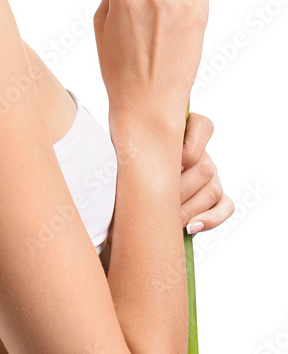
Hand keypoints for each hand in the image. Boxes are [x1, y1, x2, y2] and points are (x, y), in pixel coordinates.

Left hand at [104, 112, 234, 249]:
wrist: (128, 187)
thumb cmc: (130, 161)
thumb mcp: (134, 146)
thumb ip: (141, 143)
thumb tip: (135, 150)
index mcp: (185, 131)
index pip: (204, 126)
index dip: (190, 147)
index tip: (171, 164)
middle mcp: (202, 152)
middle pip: (206, 167)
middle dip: (182, 188)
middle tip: (160, 199)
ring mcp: (211, 174)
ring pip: (213, 189)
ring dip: (190, 207)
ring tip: (170, 218)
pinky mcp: (216, 197)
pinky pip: (225, 206)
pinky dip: (210, 219)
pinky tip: (190, 227)